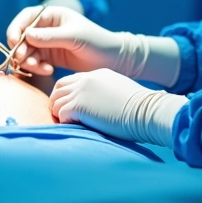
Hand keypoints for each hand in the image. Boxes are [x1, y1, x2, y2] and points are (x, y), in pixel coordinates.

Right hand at [6, 5, 122, 74]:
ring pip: (27, 51)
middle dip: (20, 48)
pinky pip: (35, 61)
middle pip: (23, 36)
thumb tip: (26, 35)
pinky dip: (37, 67)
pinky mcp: (50, 57)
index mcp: (53, 14)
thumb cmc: (96, 42)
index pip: (27, 17)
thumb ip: (50, 37)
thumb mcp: (73, 37)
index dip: (16, 28)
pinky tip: (49, 71)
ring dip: (28, 61)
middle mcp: (47, 27)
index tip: (13, 41)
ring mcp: (47, 43)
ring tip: (41, 69)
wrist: (112, 60)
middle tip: (23, 59)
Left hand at [50, 69, 187, 146]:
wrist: (146, 111)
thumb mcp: (121, 93)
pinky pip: (60, 114)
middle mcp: (86, 80)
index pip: (71, 80)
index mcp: (97, 75)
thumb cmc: (141, 108)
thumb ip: (106, 94)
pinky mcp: (78, 106)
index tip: (70, 107)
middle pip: (58, 88)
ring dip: (59, 114)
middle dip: (57, 102)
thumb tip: (101, 108)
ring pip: (55, 102)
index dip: (67, 94)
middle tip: (63, 117)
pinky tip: (75, 128)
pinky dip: (64, 123)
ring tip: (68, 125)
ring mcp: (81, 92)